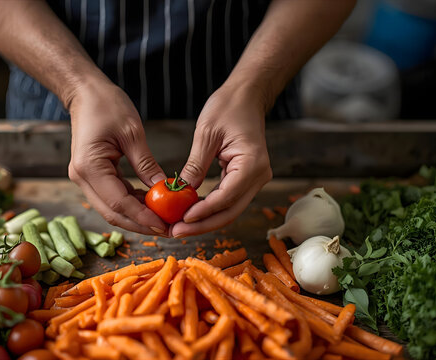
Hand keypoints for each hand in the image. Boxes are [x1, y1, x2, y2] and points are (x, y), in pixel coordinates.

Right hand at [67, 80, 167, 234]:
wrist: (85, 93)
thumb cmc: (107, 105)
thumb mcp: (132, 133)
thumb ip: (146, 164)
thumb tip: (164, 190)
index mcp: (90, 167)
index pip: (119, 203)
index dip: (143, 217)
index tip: (166, 225)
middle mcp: (82, 178)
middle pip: (113, 213)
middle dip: (141, 224)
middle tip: (169, 230)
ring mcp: (84, 179)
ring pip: (112, 209)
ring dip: (137, 217)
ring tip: (164, 221)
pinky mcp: (91, 176)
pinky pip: (112, 197)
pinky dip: (131, 205)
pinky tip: (151, 206)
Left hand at [170, 83, 272, 236]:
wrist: (247, 96)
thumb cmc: (228, 107)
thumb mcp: (206, 133)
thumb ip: (195, 165)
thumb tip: (181, 192)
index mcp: (252, 164)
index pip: (226, 197)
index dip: (203, 211)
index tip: (181, 220)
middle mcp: (259, 176)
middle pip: (230, 212)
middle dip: (202, 225)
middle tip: (175, 232)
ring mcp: (255, 180)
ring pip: (229, 210)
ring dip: (205, 221)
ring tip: (178, 227)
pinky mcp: (246, 179)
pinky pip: (228, 200)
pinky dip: (209, 209)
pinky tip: (189, 214)